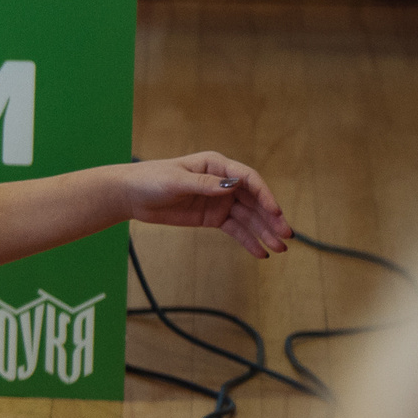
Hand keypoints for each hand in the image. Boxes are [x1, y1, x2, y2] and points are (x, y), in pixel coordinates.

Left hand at [125, 151, 291, 256]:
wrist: (131, 195)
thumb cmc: (151, 180)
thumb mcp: (175, 181)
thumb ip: (203, 184)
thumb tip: (230, 186)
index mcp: (216, 165)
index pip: (248, 179)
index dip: (265, 195)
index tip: (275, 212)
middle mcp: (223, 182)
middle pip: (254, 201)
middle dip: (271, 218)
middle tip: (286, 235)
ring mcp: (219, 200)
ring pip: (248, 217)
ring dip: (264, 232)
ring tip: (280, 248)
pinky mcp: (212, 217)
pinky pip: (235, 229)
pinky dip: (248, 240)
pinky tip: (261, 253)